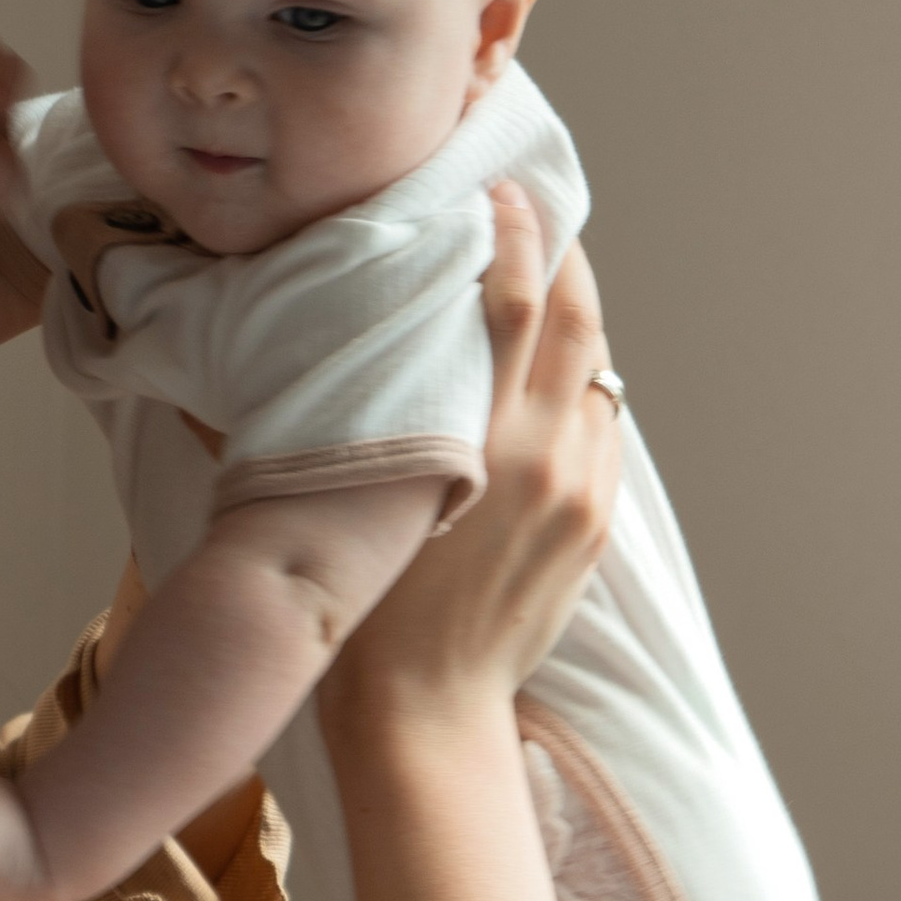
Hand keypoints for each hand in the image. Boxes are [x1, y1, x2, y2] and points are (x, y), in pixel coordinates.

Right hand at [321, 187, 619, 739]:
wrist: (426, 711)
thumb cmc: (362, 610)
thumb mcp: (344, 499)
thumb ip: (340, 416)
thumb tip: (301, 351)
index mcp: (479, 438)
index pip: (514, 302)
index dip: (516, 234)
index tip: (505, 190)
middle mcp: (545, 455)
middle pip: (576, 320)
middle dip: (563, 256)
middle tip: (537, 211)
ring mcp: (581, 492)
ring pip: (594, 374)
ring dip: (574, 326)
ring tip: (544, 286)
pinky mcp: (595, 525)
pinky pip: (599, 432)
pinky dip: (579, 393)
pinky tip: (549, 381)